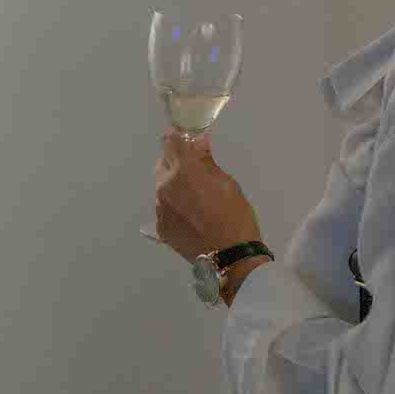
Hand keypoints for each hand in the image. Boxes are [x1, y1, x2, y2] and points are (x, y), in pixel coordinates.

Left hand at [153, 132, 262, 265]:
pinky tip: (190, 217)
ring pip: (162, 187)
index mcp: (183, 170)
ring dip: (174, 186)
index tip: (187, 140)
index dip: (179, 138)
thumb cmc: (235, 214)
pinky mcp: (161, 227)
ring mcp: (160, 208)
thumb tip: (198, 141)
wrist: (231, 256)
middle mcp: (164, 186)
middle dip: (177, 163)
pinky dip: (173, 207)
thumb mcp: (226, 182)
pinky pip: (164, 208)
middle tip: (196, 173)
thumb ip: (206, 161)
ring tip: (194, 200)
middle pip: (164, 163)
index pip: (170, 141)